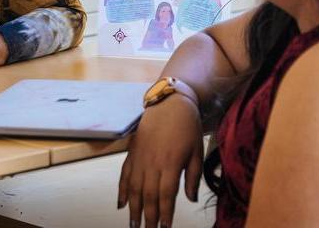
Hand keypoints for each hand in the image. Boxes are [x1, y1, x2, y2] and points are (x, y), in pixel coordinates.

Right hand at [118, 95, 203, 227]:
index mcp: (171, 163)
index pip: (166, 195)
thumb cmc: (187, 126)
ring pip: (134, 188)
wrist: (170, 102)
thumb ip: (193, 177)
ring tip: (133, 224)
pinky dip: (122, 190)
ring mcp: (140, 157)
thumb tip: (191, 199)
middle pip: (148, 195)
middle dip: (148, 217)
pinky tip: (121, 204)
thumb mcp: (197, 151)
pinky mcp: (133, 152)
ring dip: (133, 208)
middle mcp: (153, 162)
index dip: (165, 214)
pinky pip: (125, 174)